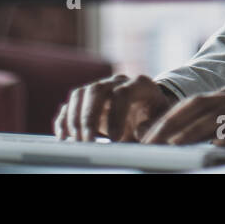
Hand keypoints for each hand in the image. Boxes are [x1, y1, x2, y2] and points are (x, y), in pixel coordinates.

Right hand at [53, 74, 176, 141]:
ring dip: (74, 119)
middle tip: (87, 142)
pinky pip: (70, 104)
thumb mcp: (161, 120)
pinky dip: (64, 120)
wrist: (146, 111)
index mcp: (140, 84)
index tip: (116, 139)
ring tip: (77, 142)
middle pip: (96, 90)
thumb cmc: (154, 116)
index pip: (123, 93)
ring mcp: (100, 87)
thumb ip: (153, 126)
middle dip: (89, 118)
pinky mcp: (87, 98)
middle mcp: (117, 81)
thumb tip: (139, 131)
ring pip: (80, 94)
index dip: (117, 115)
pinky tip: (64, 137)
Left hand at [139, 87, 224, 151]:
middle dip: (171, 123)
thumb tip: (186, 145)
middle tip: (151, 142)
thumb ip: (218, 130)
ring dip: (191, 132)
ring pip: (215, 116)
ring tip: (172, 146)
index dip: (168, 119)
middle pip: (197, 105)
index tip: (148, 136)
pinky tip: (213, 145)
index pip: (191, 104)